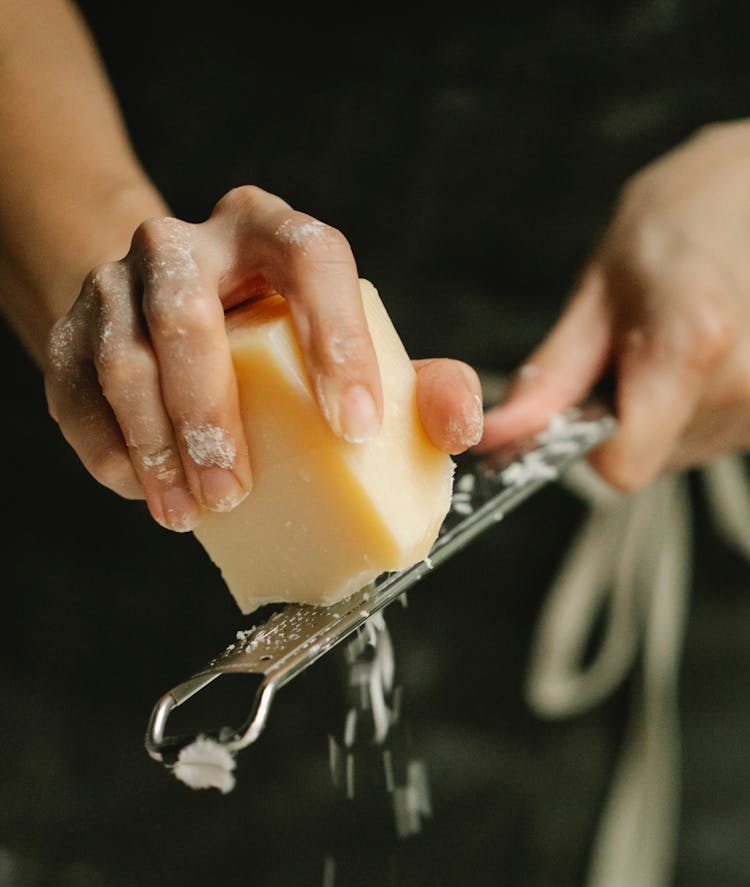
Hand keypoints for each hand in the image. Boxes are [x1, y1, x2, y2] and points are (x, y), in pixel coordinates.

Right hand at [45, 185, 482, 530]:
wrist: (166, 312)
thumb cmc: (277, 339)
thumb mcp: (351, 347)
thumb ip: (417, 385)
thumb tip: (459, 426)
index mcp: (273, 233)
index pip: (311, 260)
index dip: (335, 339)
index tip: (354, 425)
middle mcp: (190, 244)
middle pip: (188, 313)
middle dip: (211, 412)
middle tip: (237, 492)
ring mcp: (120, 281)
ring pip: (127, 357)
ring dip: (155, 444)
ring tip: (190, 513)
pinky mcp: (75, 330)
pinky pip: (80, 390)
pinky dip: (109, 449)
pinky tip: (143, 491)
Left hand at [478, 120, 749, 489]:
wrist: (748, 197)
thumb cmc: (672, 230)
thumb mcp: (594, 295)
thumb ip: (548, 379)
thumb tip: (498, 436)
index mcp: (694, 343)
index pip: (623, 465)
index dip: (590, 442)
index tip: (586, 400)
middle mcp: (744, 380)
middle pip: (650, 457)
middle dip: (625, 418)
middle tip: (636, 350)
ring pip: (677, 451)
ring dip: (659, 411)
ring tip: (671, 345)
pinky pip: (705, 436)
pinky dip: (689, 408)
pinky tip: (697, 357)